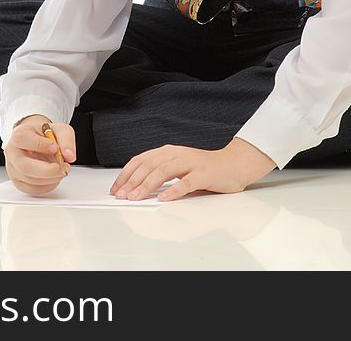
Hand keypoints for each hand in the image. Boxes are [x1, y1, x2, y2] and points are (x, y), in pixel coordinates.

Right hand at [4, 114, 75, 195]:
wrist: (38, 140)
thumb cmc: (45, 135)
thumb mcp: (59, 130)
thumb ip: (66, 139)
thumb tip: (69, 156)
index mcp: (20, 134)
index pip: (23, 139)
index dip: (40, 145)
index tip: (55, 148)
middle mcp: (13, 152)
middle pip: (24, 166)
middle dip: (47, 171)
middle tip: (62, 168)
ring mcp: (13, 168)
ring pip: (30, 180)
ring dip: (50, 178)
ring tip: (61, 170)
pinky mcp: (18, 181)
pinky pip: (32, 189)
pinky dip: (47, 186)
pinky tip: (54, 177)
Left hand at [109, 138, 276, 201]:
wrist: (234, 164)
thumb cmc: (204, 169)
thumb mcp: (178, 167)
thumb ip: (159, 174)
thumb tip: (135, 188)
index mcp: (168, 152)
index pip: (140, 160)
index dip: (126, 174)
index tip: (116, 189)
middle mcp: (177, 154)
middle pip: (148, 165)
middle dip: (132, 182)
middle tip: (122, 196)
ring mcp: (191, 163)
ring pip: (163, 172)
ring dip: (147, 185)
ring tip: (136, 197)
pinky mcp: (204, 174)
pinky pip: (186, 182)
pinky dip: (174, 190)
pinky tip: (164, 199)